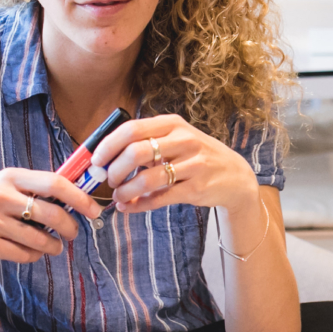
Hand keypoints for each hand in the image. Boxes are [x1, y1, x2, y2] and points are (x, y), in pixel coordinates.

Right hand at [0, 167, 101, 266]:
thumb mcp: (1, 184)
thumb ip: (30, 187)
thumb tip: (73, 194)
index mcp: (9, 176)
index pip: (55, 183)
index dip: (79, 198)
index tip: (93, 210)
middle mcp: (0, 196)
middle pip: (52, 213)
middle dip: (69, 227)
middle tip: (73, 233)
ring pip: (40, 239)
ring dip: (53, 246)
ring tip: (53, 246)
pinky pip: (24, 254)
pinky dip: (34, 256)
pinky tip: (32, 251)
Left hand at [94, 115, 259, 214]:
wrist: (235, 176)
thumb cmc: (196, 156)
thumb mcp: (176, 138)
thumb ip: (147, 141)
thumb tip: (106, 154)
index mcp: (173, 124)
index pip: (132, 129)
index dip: (109, 145)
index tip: (97, 160)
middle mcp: (184, 140)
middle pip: (136, 152)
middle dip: (116, 170)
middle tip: (109, 180)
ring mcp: (193, 164)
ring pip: (147, 179)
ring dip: (126, 191)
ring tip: (118, 197)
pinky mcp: (197, 188)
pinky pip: (160, 198)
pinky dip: (139, 205)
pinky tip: (130, 207)